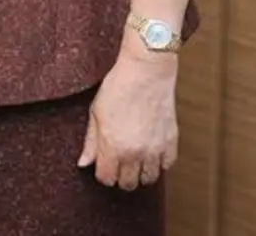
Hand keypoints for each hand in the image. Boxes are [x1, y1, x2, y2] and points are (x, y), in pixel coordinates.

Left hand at [77, 49, 178, 190]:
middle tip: (119, 162)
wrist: (145, 70)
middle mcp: (134, 153)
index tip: (103, 164)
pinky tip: (151, 150)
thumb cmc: (118, 86)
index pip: (106, 178)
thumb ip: (90, 141)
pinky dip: (159, 162)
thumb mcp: (96, 112)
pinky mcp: (171, 142)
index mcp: (112, 146)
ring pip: (149, 179)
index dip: (103, 172)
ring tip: (136, 157)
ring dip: (141, 172)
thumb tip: (84, 162)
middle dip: (121, 176)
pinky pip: (166, 166)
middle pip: (128, 184)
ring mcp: (155, 149)